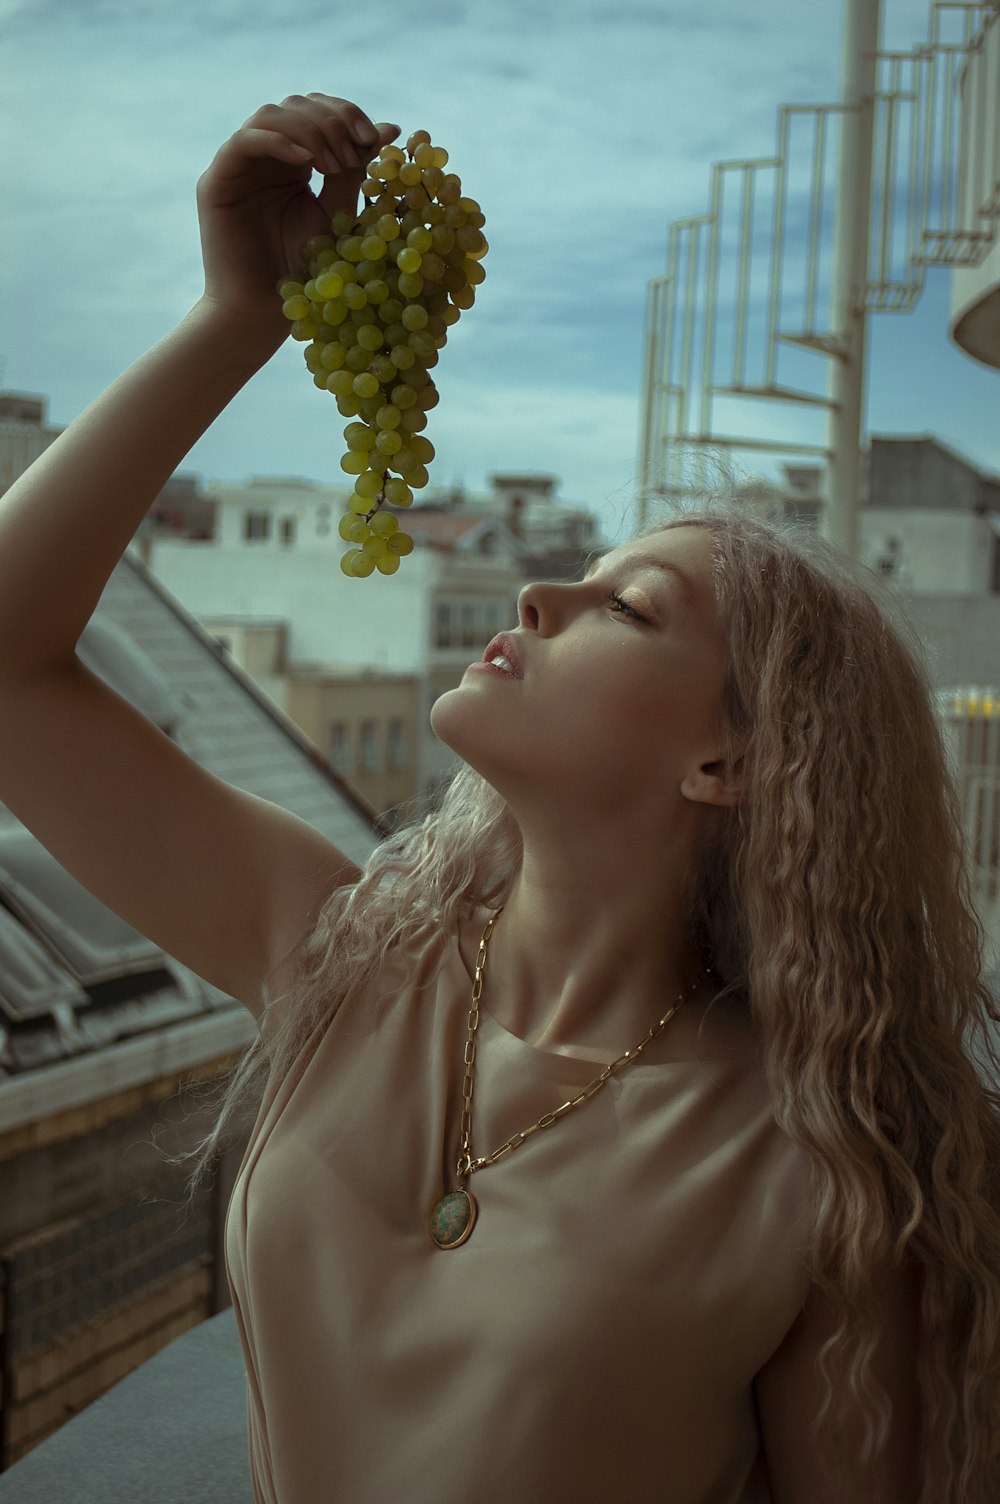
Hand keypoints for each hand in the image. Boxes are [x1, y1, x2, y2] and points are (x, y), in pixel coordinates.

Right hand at [196, 93, 400, 337]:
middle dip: (332, 121)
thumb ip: (357, 172)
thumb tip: (391, 129)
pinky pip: (244, 141)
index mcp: (293, 161)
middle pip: (296, 105)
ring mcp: (238, 165)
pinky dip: (277, 141)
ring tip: (334, 163)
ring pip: (270, 115)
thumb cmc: (303, 274)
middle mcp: (264, 156)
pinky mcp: (217, 180)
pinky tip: (305, 161)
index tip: (375, 137)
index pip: (318, 112)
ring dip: (309, 131)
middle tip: (355, 150)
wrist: (264, 312)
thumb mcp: (338, 216)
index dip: (347, 114)